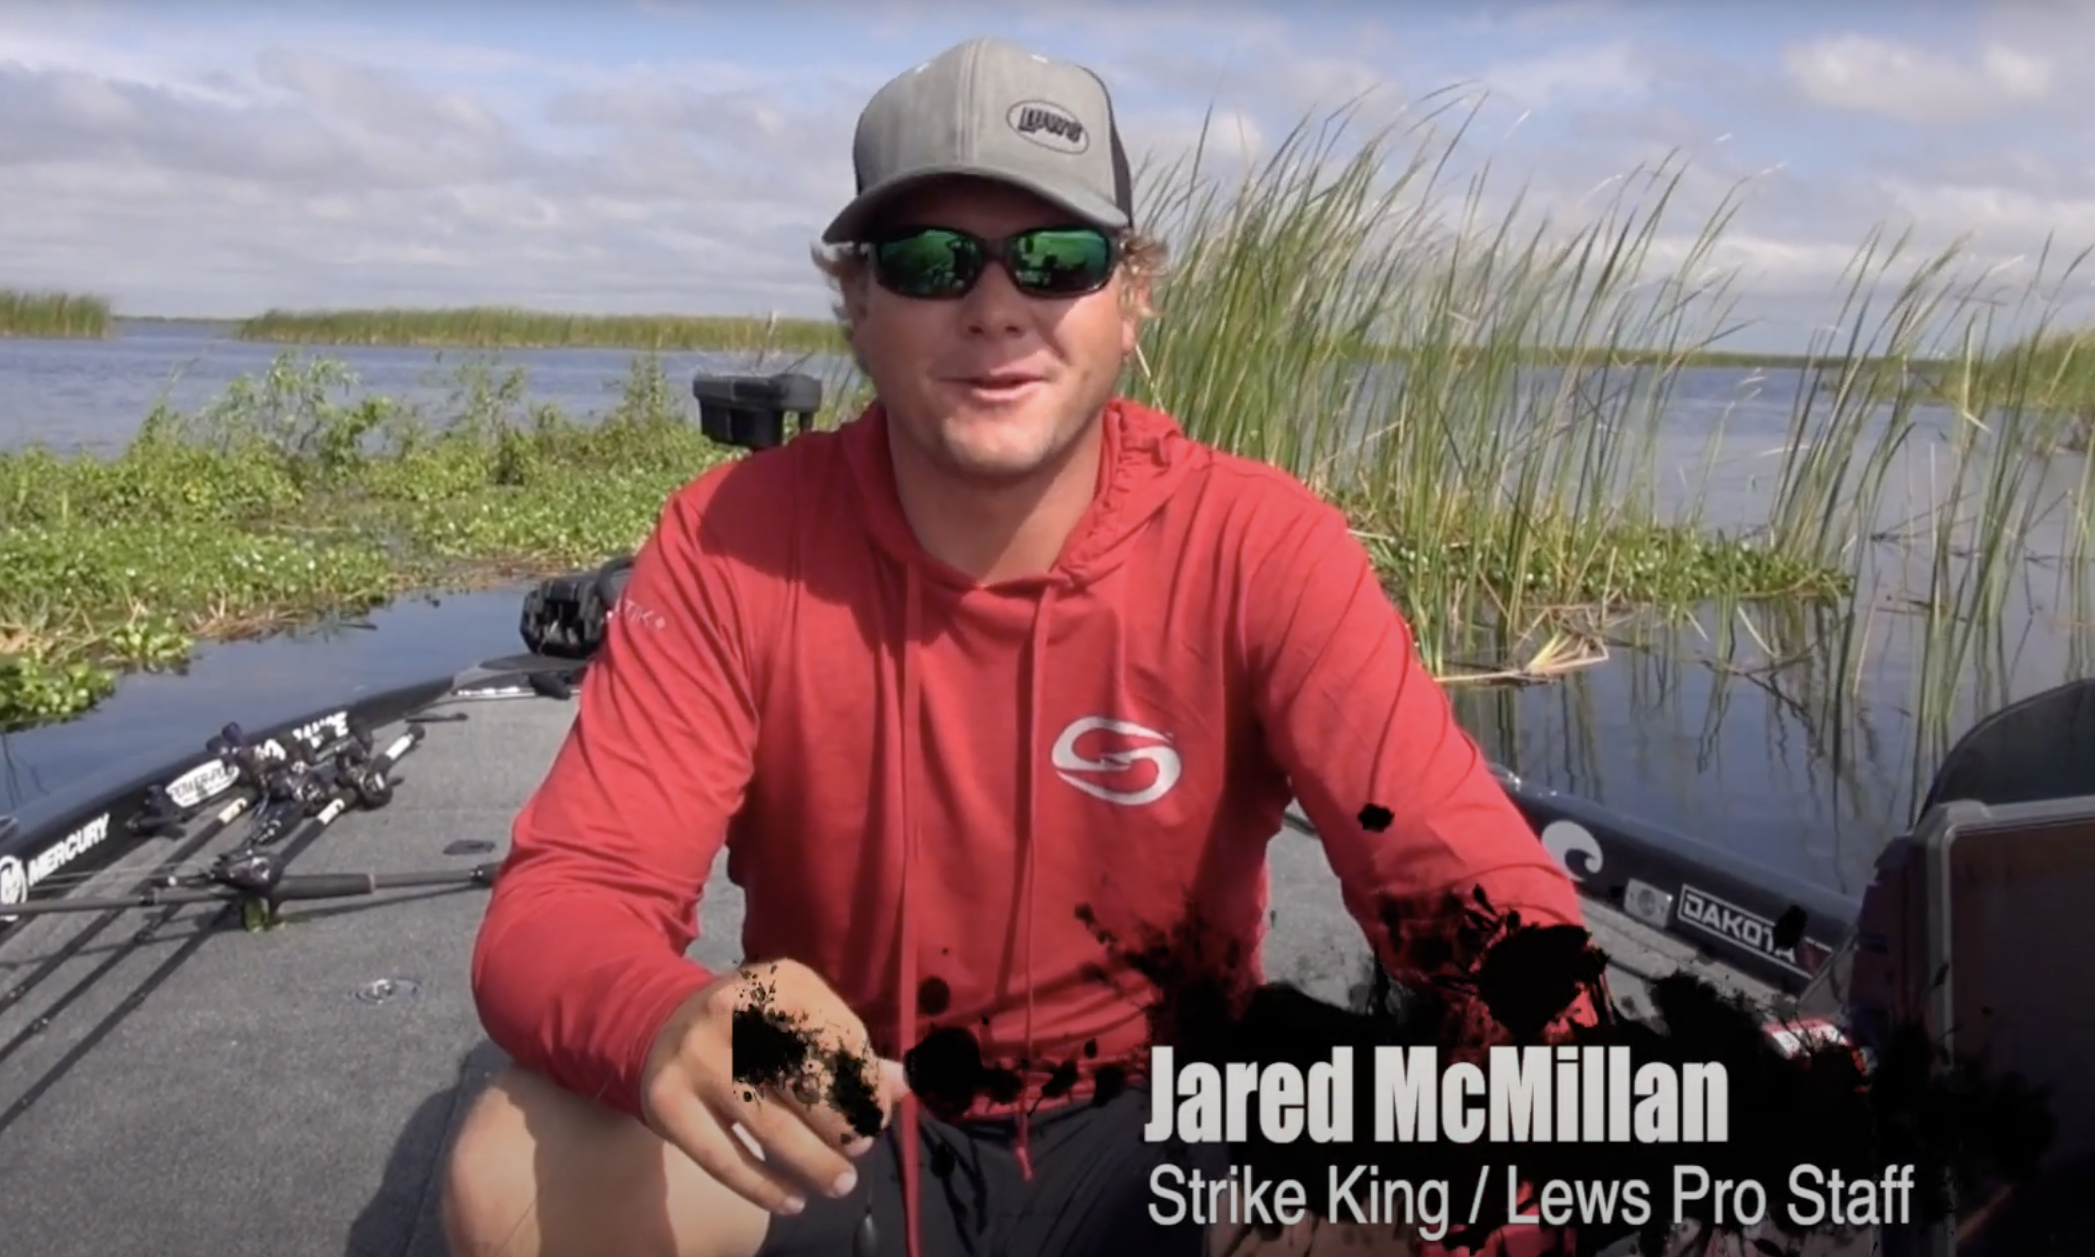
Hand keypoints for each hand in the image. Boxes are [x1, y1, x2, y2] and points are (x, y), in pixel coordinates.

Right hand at [639, 959, 910, 1214]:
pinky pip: (726, 1158)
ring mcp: (697, 1059)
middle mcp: (735, 1013)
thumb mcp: (799, 1017)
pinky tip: (792, 1201)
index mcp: (779, 983)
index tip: (878, 1115)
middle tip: (858, 1148)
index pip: (839, 1040)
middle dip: (844, 1125)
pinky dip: (764, 1188)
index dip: (866, 1086)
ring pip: (770, 1126)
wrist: (659, 1023)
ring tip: (839, 1183)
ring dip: (814, 1163)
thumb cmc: (751, 1025)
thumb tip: (905, 1087)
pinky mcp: (668, 1102)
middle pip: (808, 1083)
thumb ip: (849, 1050)